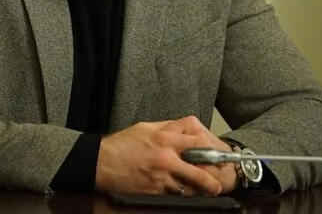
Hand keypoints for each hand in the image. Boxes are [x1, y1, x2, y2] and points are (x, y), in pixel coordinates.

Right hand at [95, 116, 235, 195]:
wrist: (101, 162)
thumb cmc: (122, 144)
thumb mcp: (146, 127)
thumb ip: (167, 128)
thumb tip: (184, 128)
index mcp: (165, 139)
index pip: (197, 143)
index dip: (212, 150)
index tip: (220, 155)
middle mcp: (166, 159)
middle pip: (198, 171)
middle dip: (212, 179)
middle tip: (219, 184)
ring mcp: (161, 177)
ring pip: (188, 187)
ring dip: (197, 190)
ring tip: (206, 192)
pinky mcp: (154, 191)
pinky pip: (173, 194)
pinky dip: (180, 194)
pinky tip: (183, 193)